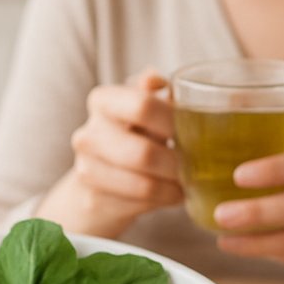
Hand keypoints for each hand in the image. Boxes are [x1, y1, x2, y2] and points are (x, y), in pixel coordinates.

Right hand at [36, 70, 183, 238]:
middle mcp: (88, 134)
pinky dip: (166, 198)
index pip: (142, 106)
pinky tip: (173, 192)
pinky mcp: (94, 200)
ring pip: (145, 185)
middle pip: (144, 153)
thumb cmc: (131, 136)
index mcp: (102, 101)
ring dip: (175, 185)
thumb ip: (153, 93)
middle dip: (178, 162)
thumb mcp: (142, 110)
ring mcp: (86, 169)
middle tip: (197, 163)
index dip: (172, 120)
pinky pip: (142, 203)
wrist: (97, 182)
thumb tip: (157, 80)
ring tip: (188, 179)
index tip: (191, 127)